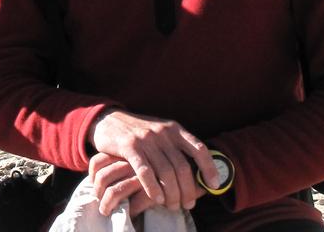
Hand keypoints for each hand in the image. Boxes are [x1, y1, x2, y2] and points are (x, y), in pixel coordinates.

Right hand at [89, 110, 217, 211]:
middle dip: (188, 189)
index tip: (214, 185)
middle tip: (188, 204)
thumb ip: (177, 147)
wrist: (109, 119)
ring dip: (171, 193)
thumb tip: (199, 171)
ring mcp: (146, 139)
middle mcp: (163, 133)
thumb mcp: (162, 132)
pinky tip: (157, 199)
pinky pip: (144, 171)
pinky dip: (152, 188)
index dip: (209, 168)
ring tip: (172, 205)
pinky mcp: (129, 146)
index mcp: (175, 129)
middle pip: (183, 166)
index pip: (199, 149)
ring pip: (166, 172)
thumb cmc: (139, 132)